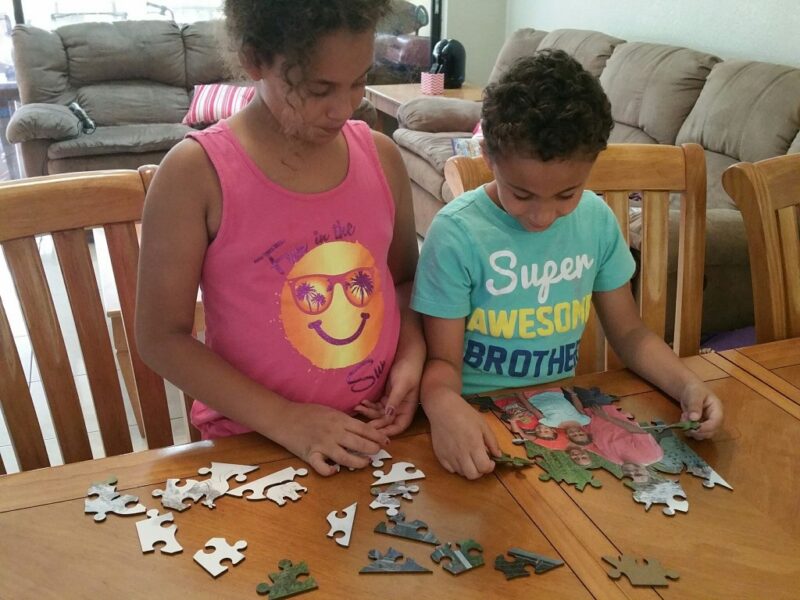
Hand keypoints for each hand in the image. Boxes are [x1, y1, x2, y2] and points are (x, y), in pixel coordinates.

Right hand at [274, 403, 389, 475]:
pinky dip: (330, 471)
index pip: (364, 429)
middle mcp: (333, 432)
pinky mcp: (310, 455)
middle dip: (373, 449)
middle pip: (359, 443)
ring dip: (359, 462)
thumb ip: (344, 420)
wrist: (284, 417)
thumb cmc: (308, 412)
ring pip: (345, 457)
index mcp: (339, 420)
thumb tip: (362, 429)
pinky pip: (322, 467)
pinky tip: (335, 470)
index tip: (386, 441)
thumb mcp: (330, 411)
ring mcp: (322, 444)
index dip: (377, 436)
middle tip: (378, 452)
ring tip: (366, 462)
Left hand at [353, 357, 420, 436]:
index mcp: (408, 408)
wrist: (406, 354)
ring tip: (358, 407)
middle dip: (375, 423)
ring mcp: (392, 402)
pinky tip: (361, 402)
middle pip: (387, 422)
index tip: (376, 433)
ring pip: (379, 413)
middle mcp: (400, 408)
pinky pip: (376, 405)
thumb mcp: (402, 385)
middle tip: (362, 424)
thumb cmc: (408, 369)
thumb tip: (388, 416)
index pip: (399, 426)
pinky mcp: (386, 395)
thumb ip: (395, 400)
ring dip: (369, 412)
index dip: (388, 431)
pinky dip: (369, 405)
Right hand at [425, 392, 500, 479]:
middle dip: (480, 471)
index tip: (491, 460)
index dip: (490, 467)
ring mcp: (449, 456)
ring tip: (470, 457)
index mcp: (474, 445)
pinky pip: (450, 470)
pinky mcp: (440, 456)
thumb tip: (498, 455)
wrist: (443, 408)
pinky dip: (457, 467)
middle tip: (481, 461)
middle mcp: (461, 453)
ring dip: (469, 468)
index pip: (484, 468)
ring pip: (462, 474)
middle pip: (473, 475)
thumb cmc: (464, 414)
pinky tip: (459, 456)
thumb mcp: (483, 424)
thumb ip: (492, 442)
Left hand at [678, 380, 722, 439]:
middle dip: (697, 431)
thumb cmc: (695, 390)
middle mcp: (715, 419)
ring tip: (684, 417)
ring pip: (703, 435)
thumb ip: (695, 406)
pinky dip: (688, 429)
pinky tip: (684, 419)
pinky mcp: (701, 426)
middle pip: (711, 432)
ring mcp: (708, 424)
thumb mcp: (694, 395)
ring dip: (691, 430)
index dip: (706, 428)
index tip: (693, 429)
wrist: (689, 390)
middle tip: (685, 423)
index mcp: (717, 410)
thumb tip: (694, 418)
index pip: (716, 423)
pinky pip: (696, 433)